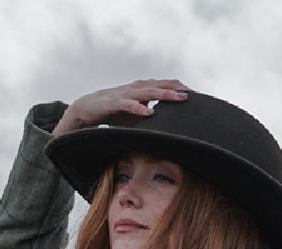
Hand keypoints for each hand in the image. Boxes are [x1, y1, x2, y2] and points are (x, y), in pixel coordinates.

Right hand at [52, 79, 189, 136]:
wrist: (86, 109)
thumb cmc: (113, 113)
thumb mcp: (135, 115)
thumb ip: (149, 117)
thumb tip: (167, 129)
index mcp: (141, 90)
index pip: (163, 85)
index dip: (178, 88)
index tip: (195, 94)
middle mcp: (135, 89)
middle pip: (160, 86)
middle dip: (176, 89)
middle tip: (192, 94)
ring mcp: (125, 94)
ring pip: (148, 92)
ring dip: (164, 94)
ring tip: (178, 98)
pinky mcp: (114, 103)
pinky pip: (129, 105)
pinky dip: (140, 107)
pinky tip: (150, 112)